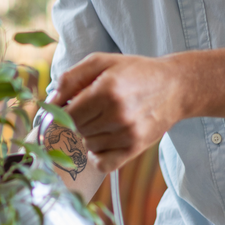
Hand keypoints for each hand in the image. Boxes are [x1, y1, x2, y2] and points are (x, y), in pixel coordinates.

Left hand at [50, 53, 189, 172]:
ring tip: (104, 119)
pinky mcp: (135, 148)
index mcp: (106, 89)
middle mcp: (117, 114)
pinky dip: (97, 154)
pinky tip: (105, 139)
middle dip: (77, 120)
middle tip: (91, 108)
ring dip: (89, 135)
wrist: (175, 87)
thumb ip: (71, 78)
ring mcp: (127, 134)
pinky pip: (102, 163)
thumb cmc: (135, 72)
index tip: (66, 107)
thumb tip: (50, 102)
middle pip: (76, 129)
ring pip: (87, 145)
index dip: (61, 111)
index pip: (67, 114)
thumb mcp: (102, 62)